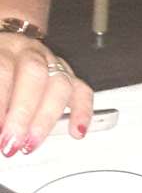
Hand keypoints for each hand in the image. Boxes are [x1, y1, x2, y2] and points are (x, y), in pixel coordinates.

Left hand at [0, 35, 92, 155]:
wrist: (2, 62)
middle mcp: (29, 52)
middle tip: (11, 141)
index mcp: (4, 49)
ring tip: (31, 143)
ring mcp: (51, 62)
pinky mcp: (68, 76)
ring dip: (45, 118)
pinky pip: (82, 91)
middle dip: (23, 113)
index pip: (4, 69)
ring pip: (60, 83)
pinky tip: (77, 131)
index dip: (1, 101)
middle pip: (34, 74)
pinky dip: (82, 112)